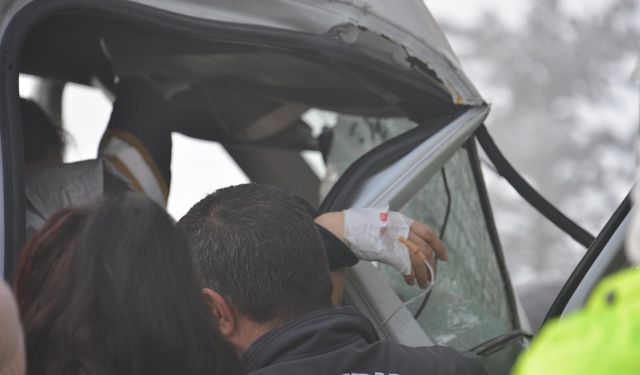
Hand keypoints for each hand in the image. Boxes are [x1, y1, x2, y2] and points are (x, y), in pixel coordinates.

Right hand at [315, 210, 447, 289]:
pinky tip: (410, 281)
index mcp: (401, 221)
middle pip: (425, 248)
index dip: (438, 245)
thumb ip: (393, 234)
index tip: (443, 256)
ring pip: (419, 259)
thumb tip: (400, 246)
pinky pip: (408, 266)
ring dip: (423, 274)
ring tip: (422, 283)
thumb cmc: (356, 227)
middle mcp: (402, 229)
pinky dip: (412, 275)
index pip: (427, 232)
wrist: (343, 229)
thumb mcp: (380, 224)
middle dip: (431, 265)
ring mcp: (397, 240)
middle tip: (431, 276)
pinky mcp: (390, 252)